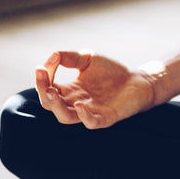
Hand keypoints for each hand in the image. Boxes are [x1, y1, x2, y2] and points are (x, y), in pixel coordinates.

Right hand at [35, 51, 155, 128]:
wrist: (137, 80)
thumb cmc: (112, 71)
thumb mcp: (88, 59)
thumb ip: (70, 57)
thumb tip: (53, 55)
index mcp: (69, 90)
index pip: (47, 88)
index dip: (43, 78)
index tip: (46, 64)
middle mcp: (76, 103)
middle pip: (50, 105)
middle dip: (42, 91)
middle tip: (42, 76)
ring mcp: (91, 111)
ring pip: (65, 117)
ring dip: (56, 106)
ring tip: (51, 90)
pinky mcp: (107, 117)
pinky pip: (91, 123)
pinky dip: (83, 116)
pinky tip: (79, 104)